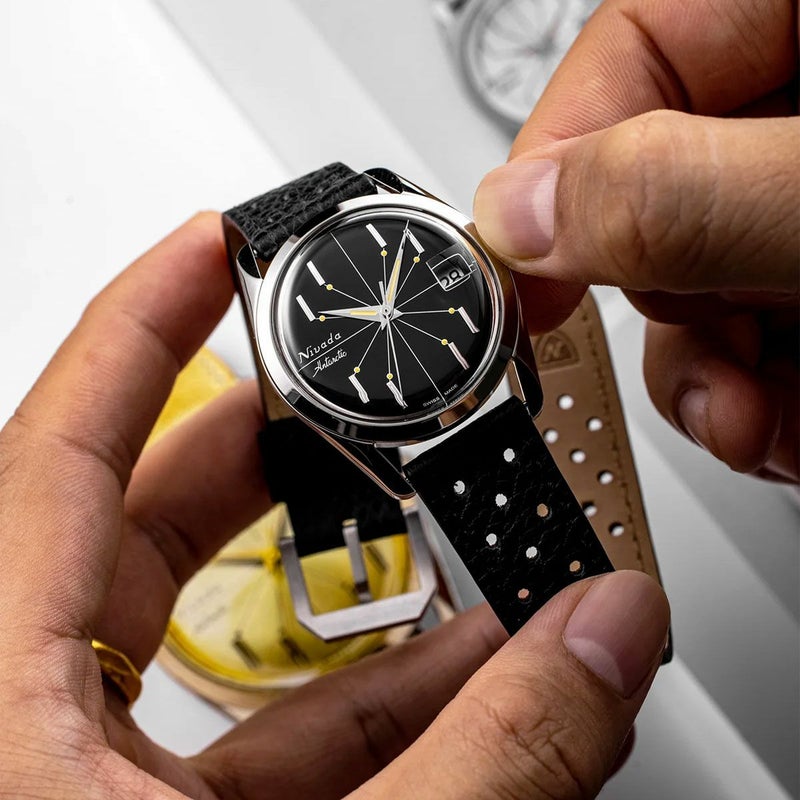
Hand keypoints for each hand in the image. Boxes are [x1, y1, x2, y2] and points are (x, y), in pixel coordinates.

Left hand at [0, 213, 668, 798]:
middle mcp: (26, 730)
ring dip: (355, 587)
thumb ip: (481, 761)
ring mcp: (83, 783)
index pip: (54, 455)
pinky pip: (257, 733)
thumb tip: (602, 641)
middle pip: (140, 523)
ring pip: (215, 631)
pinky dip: (364, 699)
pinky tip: (464, 677)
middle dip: (263, 446)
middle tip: (345, 395)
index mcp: (4, 717)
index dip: (136, 331)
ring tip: (465, 551)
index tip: (203, 246)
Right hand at [474, 0, 798, 482]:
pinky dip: (764, 395)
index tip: (520, 276)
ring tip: (756, 423)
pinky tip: (788, 422)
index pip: (633, 50)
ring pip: (707, 285)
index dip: (559, 167)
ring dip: (714, 380)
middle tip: (692, 374)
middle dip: (667, 314)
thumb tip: (518, 216)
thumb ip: (677, 196)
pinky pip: (763, 330)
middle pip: (662, 194)